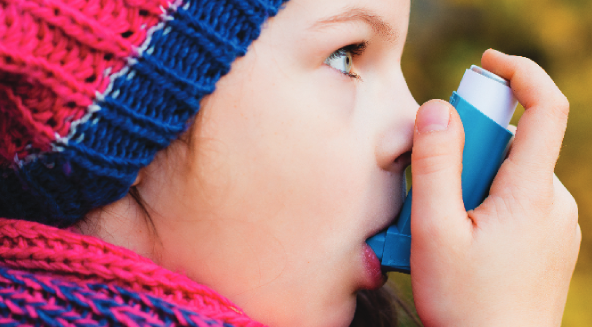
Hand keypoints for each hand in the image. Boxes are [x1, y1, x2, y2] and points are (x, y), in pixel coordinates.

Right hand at [409, 49, 580, 326]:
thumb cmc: (465, 302)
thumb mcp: (434, 230)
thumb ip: (434, 165)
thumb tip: (437, 110)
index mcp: (531, 193)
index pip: (544, 109)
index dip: (520, 74)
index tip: (487, 64)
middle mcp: (555, 202)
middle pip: (512, 146)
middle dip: (468, 151)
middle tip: (434, 191)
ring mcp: (556, 224)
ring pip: (510, 176)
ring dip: (472, 182)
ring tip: (444, 228)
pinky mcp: (550, 240)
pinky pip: (517, 201)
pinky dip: (486, 202)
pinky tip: (464, 239)